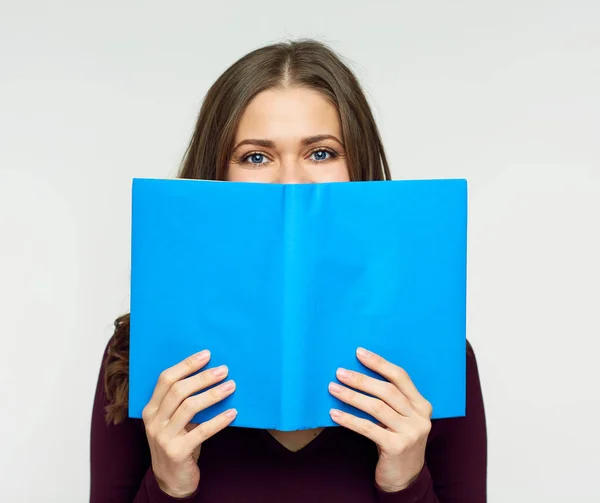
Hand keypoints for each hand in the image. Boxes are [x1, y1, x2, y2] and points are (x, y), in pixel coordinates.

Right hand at [142, 350, 236, 496]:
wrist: (171, 479)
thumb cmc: (178, 441)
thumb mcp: (173, 420)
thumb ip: (183, 401)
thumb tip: (212, 373)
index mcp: (151, 408)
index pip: (165, 379)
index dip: (186, 365)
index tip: (207, 354)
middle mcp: (153, 421)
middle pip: (178, 391)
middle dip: (202, 377)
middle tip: (223, 370)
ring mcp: (163, 437)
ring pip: (189, 407)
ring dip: (213, 394)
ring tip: (231, 386)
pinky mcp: (177, 452)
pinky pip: (201, 431)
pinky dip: (219, 420)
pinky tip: (233, 413)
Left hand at [328, 348, 431, 492]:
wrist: (405, 478)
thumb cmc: (397, 440)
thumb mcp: (401, 418)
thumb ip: (390, 400)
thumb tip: (356, 375)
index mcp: (422, 404)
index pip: (400, 376)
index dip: (379, 363)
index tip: (359, 352)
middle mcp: (420, 417)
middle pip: (387, 391)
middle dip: (361, 379)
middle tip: (340, 372)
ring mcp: (410, 433)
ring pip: (376, 408)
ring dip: (352, 396)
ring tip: (333, 389)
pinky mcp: (397, 447)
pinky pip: (368, 428)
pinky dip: (349, 419)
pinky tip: (334, 414)